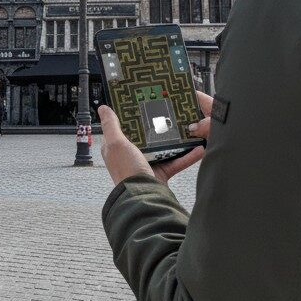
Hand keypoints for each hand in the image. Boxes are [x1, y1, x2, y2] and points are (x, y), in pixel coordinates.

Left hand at [98, 91, 213, 186]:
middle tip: (170, 112)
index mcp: (118, 148)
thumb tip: (103, 108)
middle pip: (146, 136)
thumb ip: (111, 125)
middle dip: (157, 126)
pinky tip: (198, 147)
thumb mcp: (116, 143)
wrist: (143, 196)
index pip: (123, 128)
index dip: (131, 116)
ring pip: (163, 147)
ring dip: (175, 139)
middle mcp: (132, 156)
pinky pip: (177, 161)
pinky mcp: (161, 172)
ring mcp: (147, 164)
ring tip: (186, 127)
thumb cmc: (126, 170)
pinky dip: (188, 155)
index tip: (144, 103)